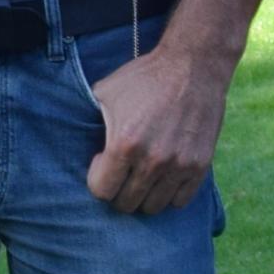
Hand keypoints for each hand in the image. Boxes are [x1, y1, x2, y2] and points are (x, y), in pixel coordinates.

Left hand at [85, 43, 228, 214]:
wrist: (193, 66)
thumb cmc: (144, 78)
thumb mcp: (105, 92)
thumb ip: (90, 120)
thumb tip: (73, 138)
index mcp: (124, 144)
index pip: (102, 191)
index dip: (98, 178)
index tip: (103, 161)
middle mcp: (152, 160)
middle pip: (126, 204)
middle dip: (118, 190)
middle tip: (122, 171)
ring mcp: (179, 166)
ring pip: (153, 207)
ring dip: (143, 195)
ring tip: (142, 174)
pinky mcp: (200, 166)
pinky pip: (180, 201)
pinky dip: (169, 194)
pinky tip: (164, 176)